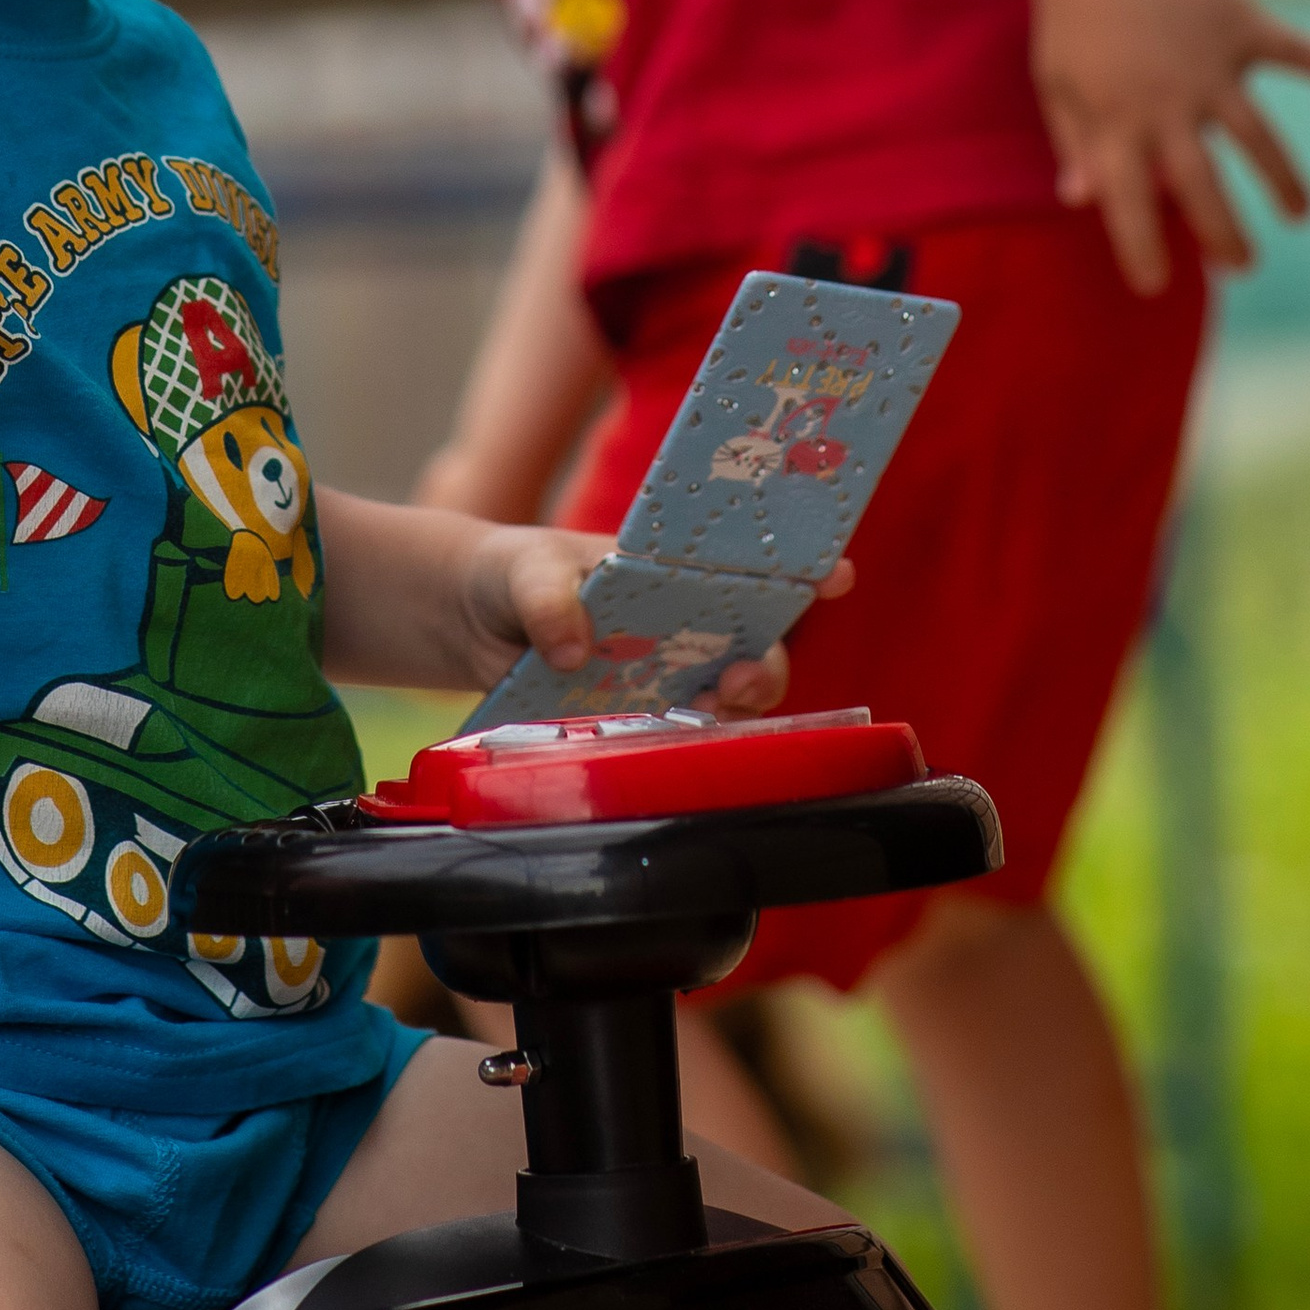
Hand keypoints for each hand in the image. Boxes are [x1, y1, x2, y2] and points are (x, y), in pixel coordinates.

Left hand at [459, 523, 854, 716]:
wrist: (469, 621)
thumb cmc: (513, 574)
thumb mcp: (526, 571)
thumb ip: (549, 600)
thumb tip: (571, 649)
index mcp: (673, 569)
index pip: (750, 565)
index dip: (802, 569)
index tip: (839, 573)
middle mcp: (684, 621)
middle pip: (754, 645)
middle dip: (765, 662)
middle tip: (736, 677)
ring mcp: (664, 672)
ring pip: (724, 697)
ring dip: (729, 708)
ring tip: (702, 711)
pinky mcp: (635, 716)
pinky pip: (673, 735)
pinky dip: (680, 743)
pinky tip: (667, 744)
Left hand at [1028, 0, 1309, 291]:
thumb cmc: (1072, 16)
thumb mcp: (1058, 83)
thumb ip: (1076, 140)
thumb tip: (1081, 200)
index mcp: (1116, 121)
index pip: (1128, 204)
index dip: (1140, 249)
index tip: (1155, 286)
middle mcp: (1169, 103)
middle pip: (1201, 185)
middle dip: (1223, 233)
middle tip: (1243, 267)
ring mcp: (1211, 66)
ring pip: (1257, 137)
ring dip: (1284, 179)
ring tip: (1302, 215)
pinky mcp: (1241, 27)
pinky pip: (1293, 50)